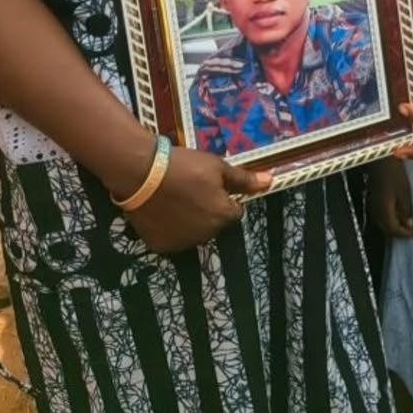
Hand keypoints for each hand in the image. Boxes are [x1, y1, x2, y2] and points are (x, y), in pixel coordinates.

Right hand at [126, 146, 270, 253]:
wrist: (142, 174)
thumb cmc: (185, 166)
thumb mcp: (218, 167)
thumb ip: (244, 180)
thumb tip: (271, 182)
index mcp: (223, 216)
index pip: (234, 211)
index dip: (225, 197)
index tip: (210, 185)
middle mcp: (206, 235)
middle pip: (215, 224)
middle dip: (208, 210)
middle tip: (191, 189)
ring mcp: (182, 243)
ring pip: (194, 233)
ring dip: (191, 221)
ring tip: (175, 198)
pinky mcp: (161, 246)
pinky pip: (173, 238)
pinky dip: (170, 229)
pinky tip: (162, 211)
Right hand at [368, 158, 412, 237]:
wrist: (380, 159)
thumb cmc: (394, 174)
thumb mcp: (404, 192)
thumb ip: (406, 211)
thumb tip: (410, 226)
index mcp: (383, 210)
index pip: (392, 230)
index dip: (404, 234)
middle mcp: (375, 210)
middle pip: (386, 230)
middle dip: (398, 233)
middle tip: (410, 231)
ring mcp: (372, 205)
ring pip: (382, 224)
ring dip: (393, 226)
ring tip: (405, 224)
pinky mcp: (372, 199)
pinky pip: (380, 216)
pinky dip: (389, 219)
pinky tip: (396, 214)